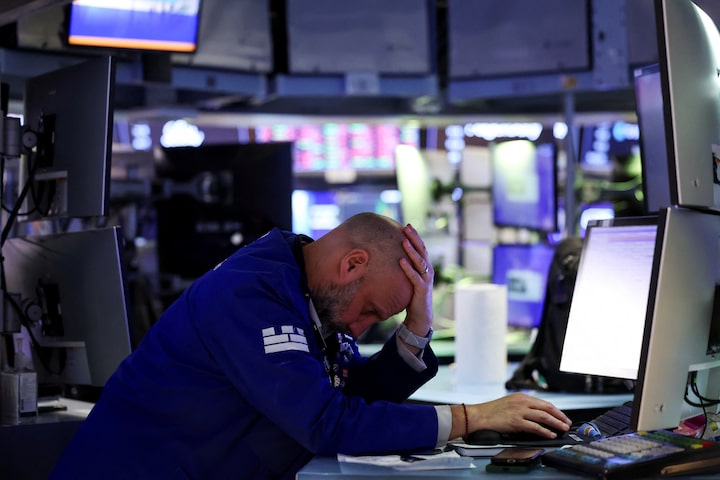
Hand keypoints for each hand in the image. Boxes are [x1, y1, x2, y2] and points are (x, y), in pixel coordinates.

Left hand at [398, 224, 432, 344]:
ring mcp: (426, 279)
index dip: (415, 236)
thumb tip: (390, 256)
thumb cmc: (413, 295)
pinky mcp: (422, 289)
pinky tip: (401, 261)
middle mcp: (428, 270)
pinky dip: (408, 268)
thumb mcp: (410, 278)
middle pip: (422, 250)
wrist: (420, 315)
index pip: (422, 247)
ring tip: (404, 241)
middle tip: (407, 227)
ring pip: (420, 261)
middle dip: (414, 238)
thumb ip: (405, 267)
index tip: (408, 225)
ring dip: (411, 250)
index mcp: (425, 267)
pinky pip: (415, 276)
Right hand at [450, 393, 572, 439]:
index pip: (544, 403)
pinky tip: (551, 434)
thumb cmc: (493, 411)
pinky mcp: (516, 421)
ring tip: (563, 428)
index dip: (556, 410)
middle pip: (547, 408)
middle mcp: (522, 402)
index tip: (562, 416)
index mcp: (522, 397)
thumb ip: (523, 406)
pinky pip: (535, 427)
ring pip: (544, 416)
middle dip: (559, 416)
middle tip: (567, 423)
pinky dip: (545, 431)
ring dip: (556, 423)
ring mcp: (519, 411)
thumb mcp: (510, 403)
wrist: (480, 415)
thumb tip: (537, 415)